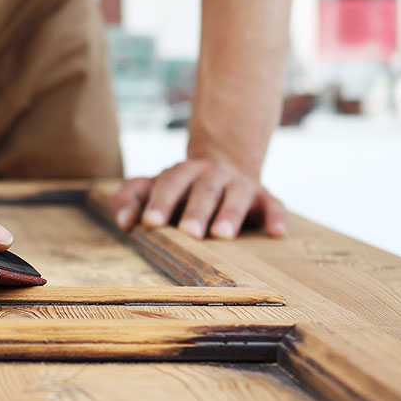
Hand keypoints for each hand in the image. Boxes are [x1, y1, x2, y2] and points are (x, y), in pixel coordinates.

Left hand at [109, 159, 287, 239]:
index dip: (160, 202)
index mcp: (183, 172)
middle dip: (196, 211)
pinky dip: (276, 217)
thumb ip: (131, 198)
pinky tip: (277, 233)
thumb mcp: (153, 188)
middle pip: (204, 190)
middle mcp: (212, 175)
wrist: (224, 165)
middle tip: (188, 232)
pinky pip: (273, 205)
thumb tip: (123, 222)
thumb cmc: (180, 188)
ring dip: (230, 214)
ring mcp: (239, 185)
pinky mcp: (264, 197)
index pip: (170, 184)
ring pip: (236, 196)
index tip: (151, 222)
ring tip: (222, 235)